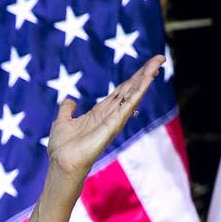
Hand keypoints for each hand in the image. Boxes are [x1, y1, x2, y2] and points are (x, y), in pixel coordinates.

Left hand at [46, 55, 165, 178]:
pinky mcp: (114, 125)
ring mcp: (114, 120)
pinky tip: (147, 80)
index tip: (146, 66)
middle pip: (130, 90)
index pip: (120, 92)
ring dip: (145, 79)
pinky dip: (138, 92)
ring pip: (133, 95)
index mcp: (100, 112)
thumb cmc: (62, 147)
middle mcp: (110, 115)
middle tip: (159, 58)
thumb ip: (67, 110)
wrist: (61, 163)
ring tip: (157, 64)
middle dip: (144, 74)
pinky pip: (128, 105)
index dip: (132, 79)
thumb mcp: (62, 122)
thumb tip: (70, 100)